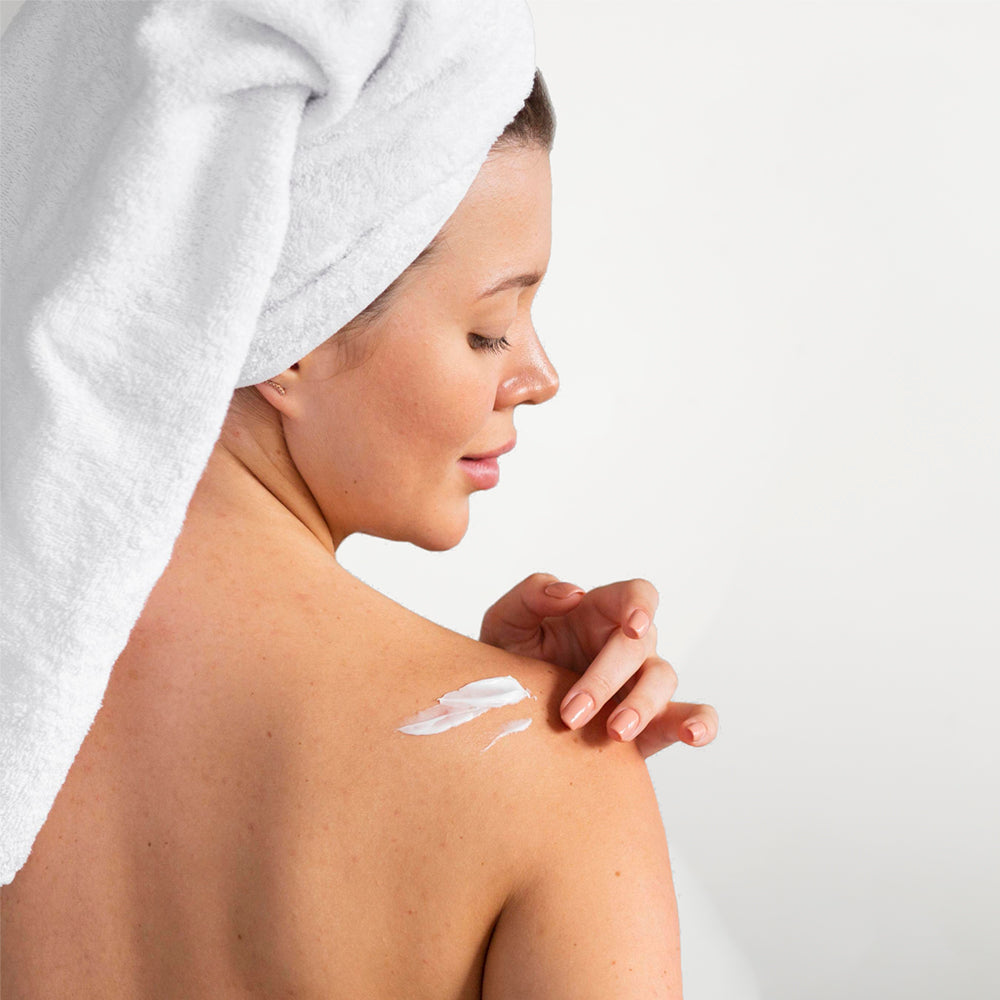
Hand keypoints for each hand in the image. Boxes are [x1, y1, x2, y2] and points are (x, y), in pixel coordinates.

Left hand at [479, 572, 718, 757]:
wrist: (506, 714)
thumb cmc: (511, 659)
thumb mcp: (506, 621)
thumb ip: (531, 595)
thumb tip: (572, 592)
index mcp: (599, 613)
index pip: (636, 595)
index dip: (641, 605)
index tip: (633, 625)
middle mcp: (628, 645)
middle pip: (639, 647)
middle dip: (606, 680)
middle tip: (571, 713)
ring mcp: (641, 683)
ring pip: (664, 681)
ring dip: (642, 706)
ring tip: (614, 732)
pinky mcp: (651, 724)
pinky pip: (689, 717)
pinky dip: (700, 723)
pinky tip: (692, 733)